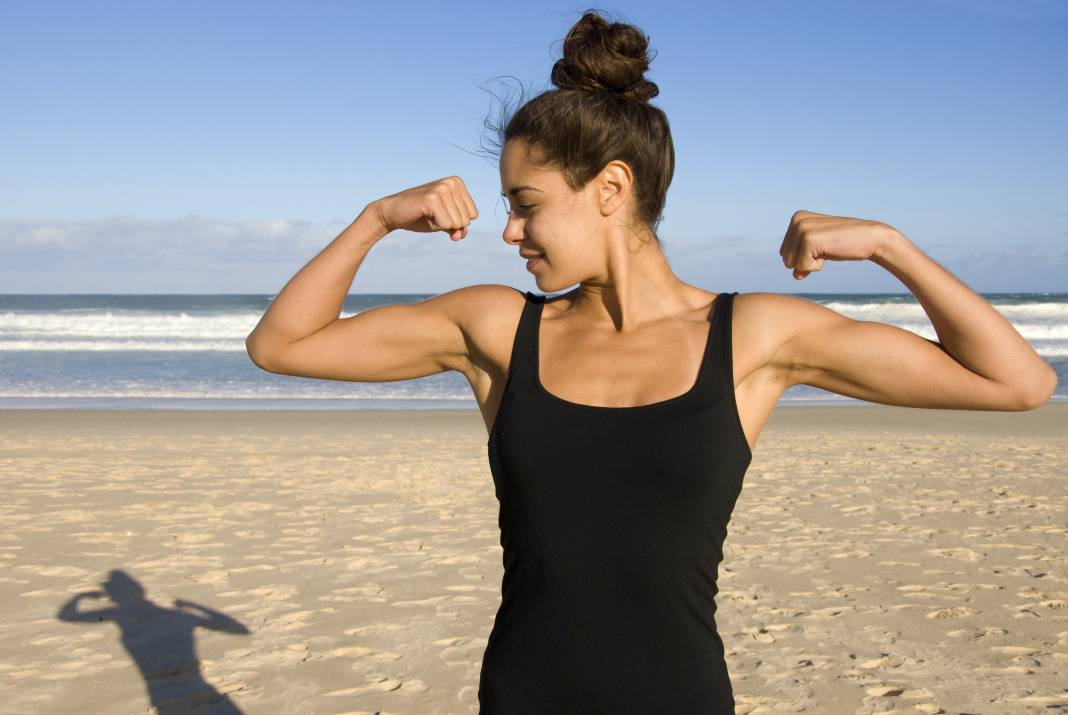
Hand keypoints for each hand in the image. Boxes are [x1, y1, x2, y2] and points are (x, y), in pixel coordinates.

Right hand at [370, 176, 478, 240]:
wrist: (393, 213)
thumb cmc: (421, 216)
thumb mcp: (445, 223)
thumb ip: (459, 228)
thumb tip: (460, 234)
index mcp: (457, 183)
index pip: (473, 215)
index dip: (456, 222)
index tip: (440, 214)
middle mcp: (452, 182)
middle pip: (466, 220)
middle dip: (449, 224)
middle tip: (431, 215)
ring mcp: (442, 189)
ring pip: (457, 223)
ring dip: (441, 225)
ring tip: (427, 214)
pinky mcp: (432, 198)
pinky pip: (446, 224)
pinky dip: (435, 226)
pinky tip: (423, 214)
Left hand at [779, 210, 897, 279]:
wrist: (870, 239)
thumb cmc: (844, 244)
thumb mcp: (818, 250)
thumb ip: (802, 260)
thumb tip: (795, 276)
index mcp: (796, 218)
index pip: (785, 253)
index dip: (804, 257)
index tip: (823, 246)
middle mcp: (796, 220)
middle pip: (786, 259)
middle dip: (806, 261)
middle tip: (827, 248)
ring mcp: (802, 228)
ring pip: (792, 264)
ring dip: (811, 264)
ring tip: (828, 249)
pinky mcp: (809, 239)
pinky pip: (802, 267)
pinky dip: (817, 266)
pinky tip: (830, 252)